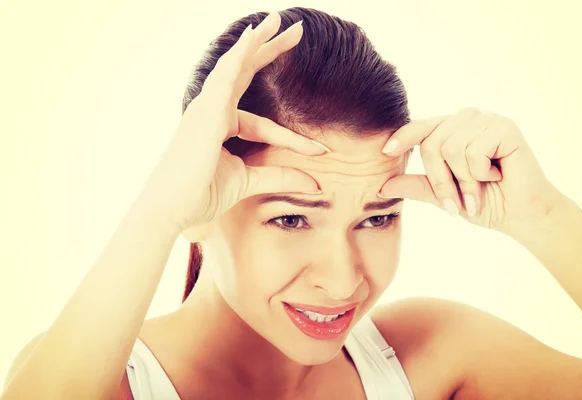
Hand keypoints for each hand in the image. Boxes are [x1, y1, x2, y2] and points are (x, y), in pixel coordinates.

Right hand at [136, 12, 325, 235]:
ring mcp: (207, 108)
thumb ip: (281, 177)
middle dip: (270, 50)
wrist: (172, 209)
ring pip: (236, 66)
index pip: (264, 124)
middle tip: (295, 29)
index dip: (294, 139)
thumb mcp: (250, 182)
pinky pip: (227, 77)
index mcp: (220, 126)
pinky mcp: (206, 112)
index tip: (323, 152)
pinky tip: (254, 35)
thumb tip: (316, 183)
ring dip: (257, 41)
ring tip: (278, 19)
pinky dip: (240, 54)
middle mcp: (212, 111)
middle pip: (246, 73)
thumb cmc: (201, 195)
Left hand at [378, 107, 561, 231]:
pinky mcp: (504, 127)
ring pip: (451, 148)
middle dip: (441, 180)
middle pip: (432, 143)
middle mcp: (467, 120)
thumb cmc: (484, 202)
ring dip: (464, 180)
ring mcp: (486, 120)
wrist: (520, 215)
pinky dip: (481, 173)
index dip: (403, 138)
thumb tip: (381, 187)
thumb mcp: (443, 196)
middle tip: (458, 202)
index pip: (421, 128)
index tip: (385, 152)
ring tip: (480, 188)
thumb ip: (416, 186)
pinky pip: (473, 151)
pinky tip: (497, 174)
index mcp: (451, 130)